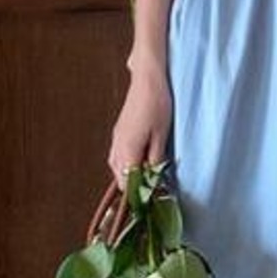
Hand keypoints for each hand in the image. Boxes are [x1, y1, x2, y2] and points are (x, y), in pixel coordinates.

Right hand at [109, 57, 171, 186]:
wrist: (147, 79)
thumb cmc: (156, 105)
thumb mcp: (161, 136)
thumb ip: (155, 160)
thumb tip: (153, 180)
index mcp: (127, 151)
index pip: (127, 185)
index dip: (139, 194)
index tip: (152, 198)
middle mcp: (117, 147)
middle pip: (119, 179)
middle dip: (134, 186)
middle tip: (154, 185)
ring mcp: (116, 139)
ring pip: (117, 168)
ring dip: (130, 175)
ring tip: (149, 173)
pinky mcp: (118, 133)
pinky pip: (117, 157)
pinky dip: (127, 163)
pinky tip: (141, 158)